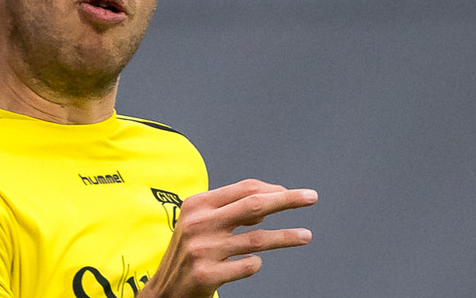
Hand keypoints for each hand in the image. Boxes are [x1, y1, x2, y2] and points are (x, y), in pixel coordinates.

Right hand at [143, 179, 316, 297]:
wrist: (164, 290)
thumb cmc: (188, 253)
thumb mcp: (200, 223)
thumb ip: (230, 211)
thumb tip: (268, 203)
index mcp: (197, 204)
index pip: (244, 189)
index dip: (273, 189)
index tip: (294, 193)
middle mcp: (199, 224)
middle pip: (254, 205)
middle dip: (287, 200)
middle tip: (311, 198)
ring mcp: (202, 250)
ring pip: (257, 239)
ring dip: (286, 237)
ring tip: (306, 236)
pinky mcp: (207, 274)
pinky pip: (247, 266)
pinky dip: (256, 264)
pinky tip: (254, 263)